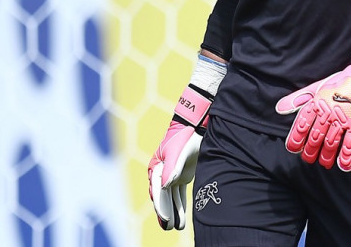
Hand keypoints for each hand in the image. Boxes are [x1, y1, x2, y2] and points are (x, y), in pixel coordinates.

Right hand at [147, 84, 212, 229]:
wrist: (194, 125)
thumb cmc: (184, 136)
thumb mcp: (178, 151)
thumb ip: (173, 167)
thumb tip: (165, 185)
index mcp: (156, 167)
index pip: (158, 191)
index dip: (161, 207)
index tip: (166, 219)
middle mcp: (161, 172)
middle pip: (163, 197)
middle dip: (165, 213)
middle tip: (169, 227)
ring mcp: (171, 174)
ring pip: (171, 197)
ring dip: (173, 211)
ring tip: (176, 227)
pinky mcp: (181, 174)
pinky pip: (178, 193)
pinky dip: (179, 204)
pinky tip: (181, 217)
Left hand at [275, 65, 350, 170]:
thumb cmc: (337, 83)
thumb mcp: (315, 88)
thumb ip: (297, 99)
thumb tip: (279, 108)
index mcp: (317, 104)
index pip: (302, 125)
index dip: (295, 139)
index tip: (293, 148)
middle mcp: (328, 114)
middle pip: (316, 137)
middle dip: (310, 151)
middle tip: (308, 158)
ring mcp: (343, 120)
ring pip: (331, 143)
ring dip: (326, 156)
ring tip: (323, 163)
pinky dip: (347, 156)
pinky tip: (344, 165)